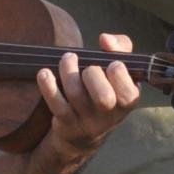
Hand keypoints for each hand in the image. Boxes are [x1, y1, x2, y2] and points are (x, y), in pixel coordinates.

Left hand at [25, 32, 141, 173]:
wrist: (85, 134)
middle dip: (93, 74)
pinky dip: (48, 86)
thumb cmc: (106, 91)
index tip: (111, 63)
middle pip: (103, 98)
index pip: (128, 92)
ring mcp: (87, 122)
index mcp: (128, 102)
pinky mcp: (66, 124)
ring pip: (76, 95)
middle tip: (88, 67)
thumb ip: (121, 48)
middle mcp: (110, 116)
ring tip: (67, 59)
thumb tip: (105, 39)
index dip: (119, 73)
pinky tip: (45, 73)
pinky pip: (56, 104)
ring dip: (68, 71)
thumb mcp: (122, 73)